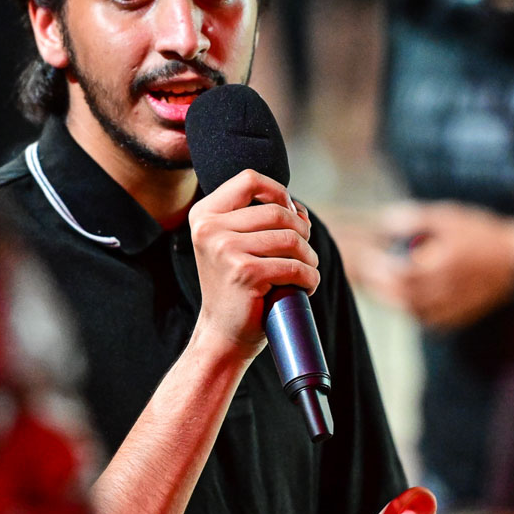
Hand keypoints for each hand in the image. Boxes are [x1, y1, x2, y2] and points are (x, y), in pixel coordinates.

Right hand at [187, 169, 317, 359]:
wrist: (223, 334)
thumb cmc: (236, 287)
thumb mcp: (236, 244)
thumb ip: (260, 218)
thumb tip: (298, 208)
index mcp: (204, 215)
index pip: (250, 179)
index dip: (279, 192)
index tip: (289, 216)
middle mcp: (209, 228)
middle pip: (278, 211)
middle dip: (302, 232)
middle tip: (302, 254)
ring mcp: (225, 250)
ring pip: (291, 238)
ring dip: (309, 257)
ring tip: (305, 271)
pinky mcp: (245, 273)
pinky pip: (295, 266)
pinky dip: (309, 278)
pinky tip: (304, 287)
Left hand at [353, 202, 513, 330]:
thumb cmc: (481, 234)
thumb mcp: (449, 217)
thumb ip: (415, 218)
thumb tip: (384, 221)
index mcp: (442, 265)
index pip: (400, 274)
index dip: (378, 268)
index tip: (363, 257)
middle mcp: (445, 291)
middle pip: (401, 296)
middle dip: (378, 286)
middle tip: (363, 273)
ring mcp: (451, 307)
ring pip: (410, 310)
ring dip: (390, 299)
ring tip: (374, 284)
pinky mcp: (455, 317)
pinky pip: (425, 319)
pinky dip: (410, 309)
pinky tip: (400, 297)